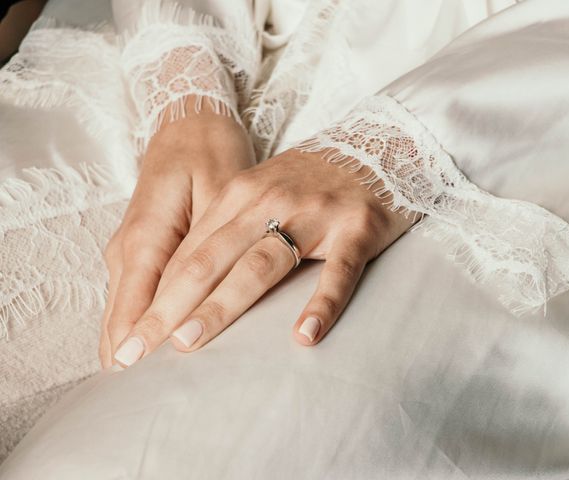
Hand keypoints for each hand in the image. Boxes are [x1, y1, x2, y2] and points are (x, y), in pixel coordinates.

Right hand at [100, 101, 253, 367]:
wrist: (191, 126)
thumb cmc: (209, 154)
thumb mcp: (220, 191)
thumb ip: (213, 242)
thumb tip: (216, 288)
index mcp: (148, 234)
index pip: (140, 303)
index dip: (142, 344)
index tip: (144, 385)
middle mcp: (131, 247)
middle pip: (124, 315)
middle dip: (132, 356)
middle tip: (145, 400)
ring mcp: (131, 249)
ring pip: (125, 310)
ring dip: (134, 345)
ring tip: (145, 390)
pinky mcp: (142, 250)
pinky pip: (134, 297)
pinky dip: (139, 325)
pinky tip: (148, 352)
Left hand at [111, 147, 414, 366]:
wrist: (371, 148)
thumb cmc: (304, 184)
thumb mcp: (254, 196)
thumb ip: (219, 234)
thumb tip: (174, 290)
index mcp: (237, 196)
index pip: (186, 253)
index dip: (153, 296)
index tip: (129, 337)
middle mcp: (267, 201)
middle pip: (210, 259)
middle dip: (169, 307)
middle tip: (137, 352)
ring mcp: (313, 213)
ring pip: (261, 264)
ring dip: (224, 304)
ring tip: (190, 344)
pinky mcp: (356, 229)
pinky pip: (337, 272)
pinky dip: (321, 304)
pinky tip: (304, 336)